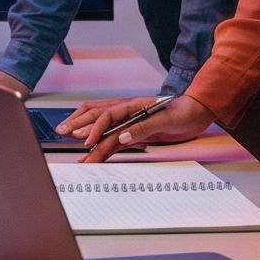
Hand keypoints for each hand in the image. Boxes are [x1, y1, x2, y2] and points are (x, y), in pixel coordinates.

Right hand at [59, 93, 217, 161]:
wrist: (197, 114)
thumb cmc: (184, 112)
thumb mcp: (168, 120)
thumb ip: (146, 127)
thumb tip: (123, 135)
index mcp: (133, 105)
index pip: (107, 115)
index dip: (95, 128)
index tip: (87, 141)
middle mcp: (127, 112)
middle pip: (97, 116)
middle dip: (78, 123)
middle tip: (62, 132)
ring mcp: (129, 122)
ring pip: (102, 128)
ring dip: (86, 135)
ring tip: (69, 141)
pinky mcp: (133, 132)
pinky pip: (113, 140)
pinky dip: (100, 147)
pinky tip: (92, 154)